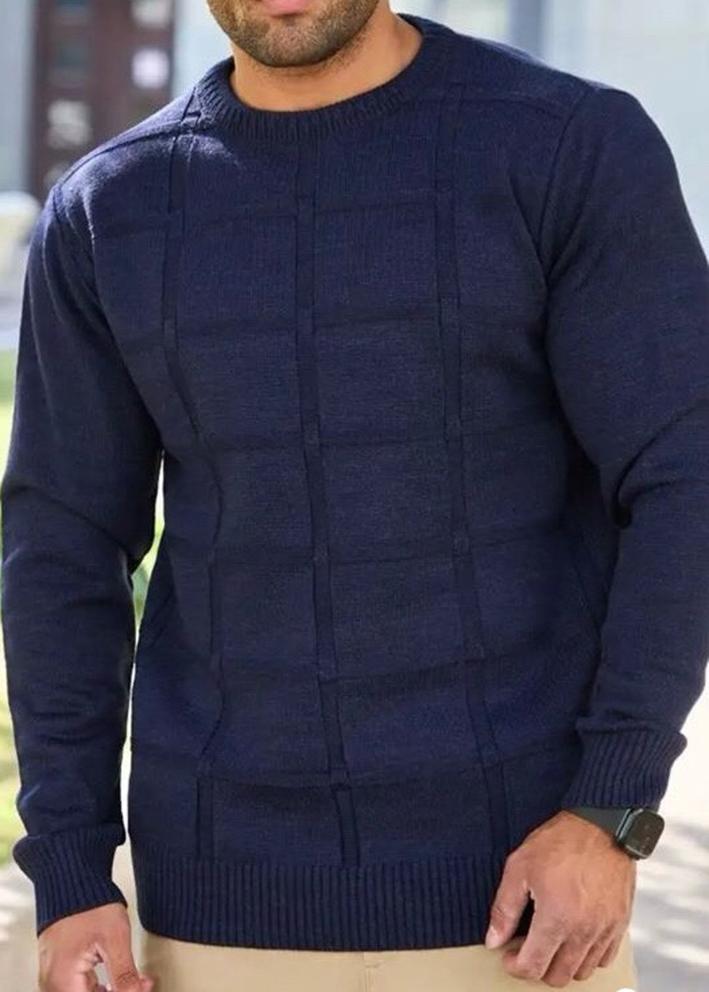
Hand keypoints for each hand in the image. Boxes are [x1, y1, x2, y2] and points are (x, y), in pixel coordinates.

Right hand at [37, 901, 153, 991]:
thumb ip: (124, 975)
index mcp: (63, 982)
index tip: (140, 989)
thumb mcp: (115, 939)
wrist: (72, 878)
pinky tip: (119, 978)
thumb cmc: (88, 903)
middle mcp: (54, 984)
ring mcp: (55, 976)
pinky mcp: (60, 968)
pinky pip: (80, 987)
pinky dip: (102, 986)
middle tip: (141, 985)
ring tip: (137, 982)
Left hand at [485, 809, 636, 987]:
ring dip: (563, 965)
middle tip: (527, 947)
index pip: (533, 967)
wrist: (602, 825)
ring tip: (550, 942)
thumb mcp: (520, 867)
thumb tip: (494, 940)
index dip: (515, 966)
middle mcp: (584, 932)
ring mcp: (605, 930)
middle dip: (537, 968)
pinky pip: (605, 958)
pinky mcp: (620, 924)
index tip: (508, 955)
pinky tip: (575, 937)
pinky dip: (588, 956)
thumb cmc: (561, 842)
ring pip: (582, 972)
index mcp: (556, 920)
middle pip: (558, 977)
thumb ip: (504, 908)